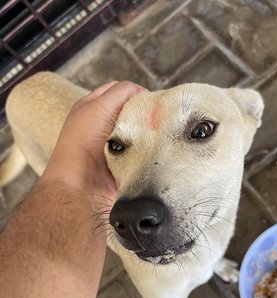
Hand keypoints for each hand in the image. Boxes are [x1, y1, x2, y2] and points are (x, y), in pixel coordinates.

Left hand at [44, 80, 144, 197]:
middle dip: (143, 115)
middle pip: (131, 113)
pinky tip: (152, 152)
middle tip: (156, 119)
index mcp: (91, 109)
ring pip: (138, 134)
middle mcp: (101, 127)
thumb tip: (142, 93)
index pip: (118, 91)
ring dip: (146, 135)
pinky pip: (140, 153)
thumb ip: (122, 92)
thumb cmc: (83, 144)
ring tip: (155, 136)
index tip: (150, 101)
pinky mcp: (123, 164)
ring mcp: (113, 147)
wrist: (81, 187)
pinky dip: (146, 152)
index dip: (134, 92)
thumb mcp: (99, 107)